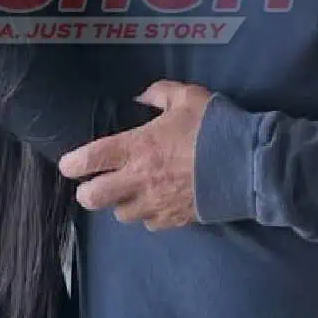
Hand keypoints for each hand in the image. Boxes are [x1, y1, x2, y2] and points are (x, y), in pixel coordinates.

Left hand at [58, 80, 212, 230]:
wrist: (248, 165)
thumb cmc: (215, 127)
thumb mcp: (187, 97)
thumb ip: (159, 94)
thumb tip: (142, 97)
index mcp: (136, 148)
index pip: (89, 160)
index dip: (71, 164)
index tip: (70, 165)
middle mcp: (139, 180)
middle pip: (92, 199)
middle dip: (88, 193)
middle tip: (97, 183)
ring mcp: (155, 204)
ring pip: (120, 215)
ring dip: (121, 204)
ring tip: (133, 192)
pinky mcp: (174, 220)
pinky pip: (149, 224)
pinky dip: (149, 215)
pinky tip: (158, 202)